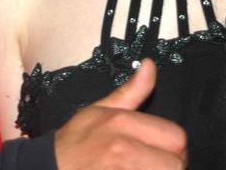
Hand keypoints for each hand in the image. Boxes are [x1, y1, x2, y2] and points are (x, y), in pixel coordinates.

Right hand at [55, 59, 186, 169]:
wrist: (49, 166)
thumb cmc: (75, 142)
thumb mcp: (100, 109)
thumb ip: (132, 90)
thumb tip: (150, 65)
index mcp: (122, 123)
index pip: (176, 137)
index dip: (175, 147)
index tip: (164, 151)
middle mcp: (123, 149)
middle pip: (176, 164)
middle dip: (169, 165)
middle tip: (155, 165)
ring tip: (144, 169)